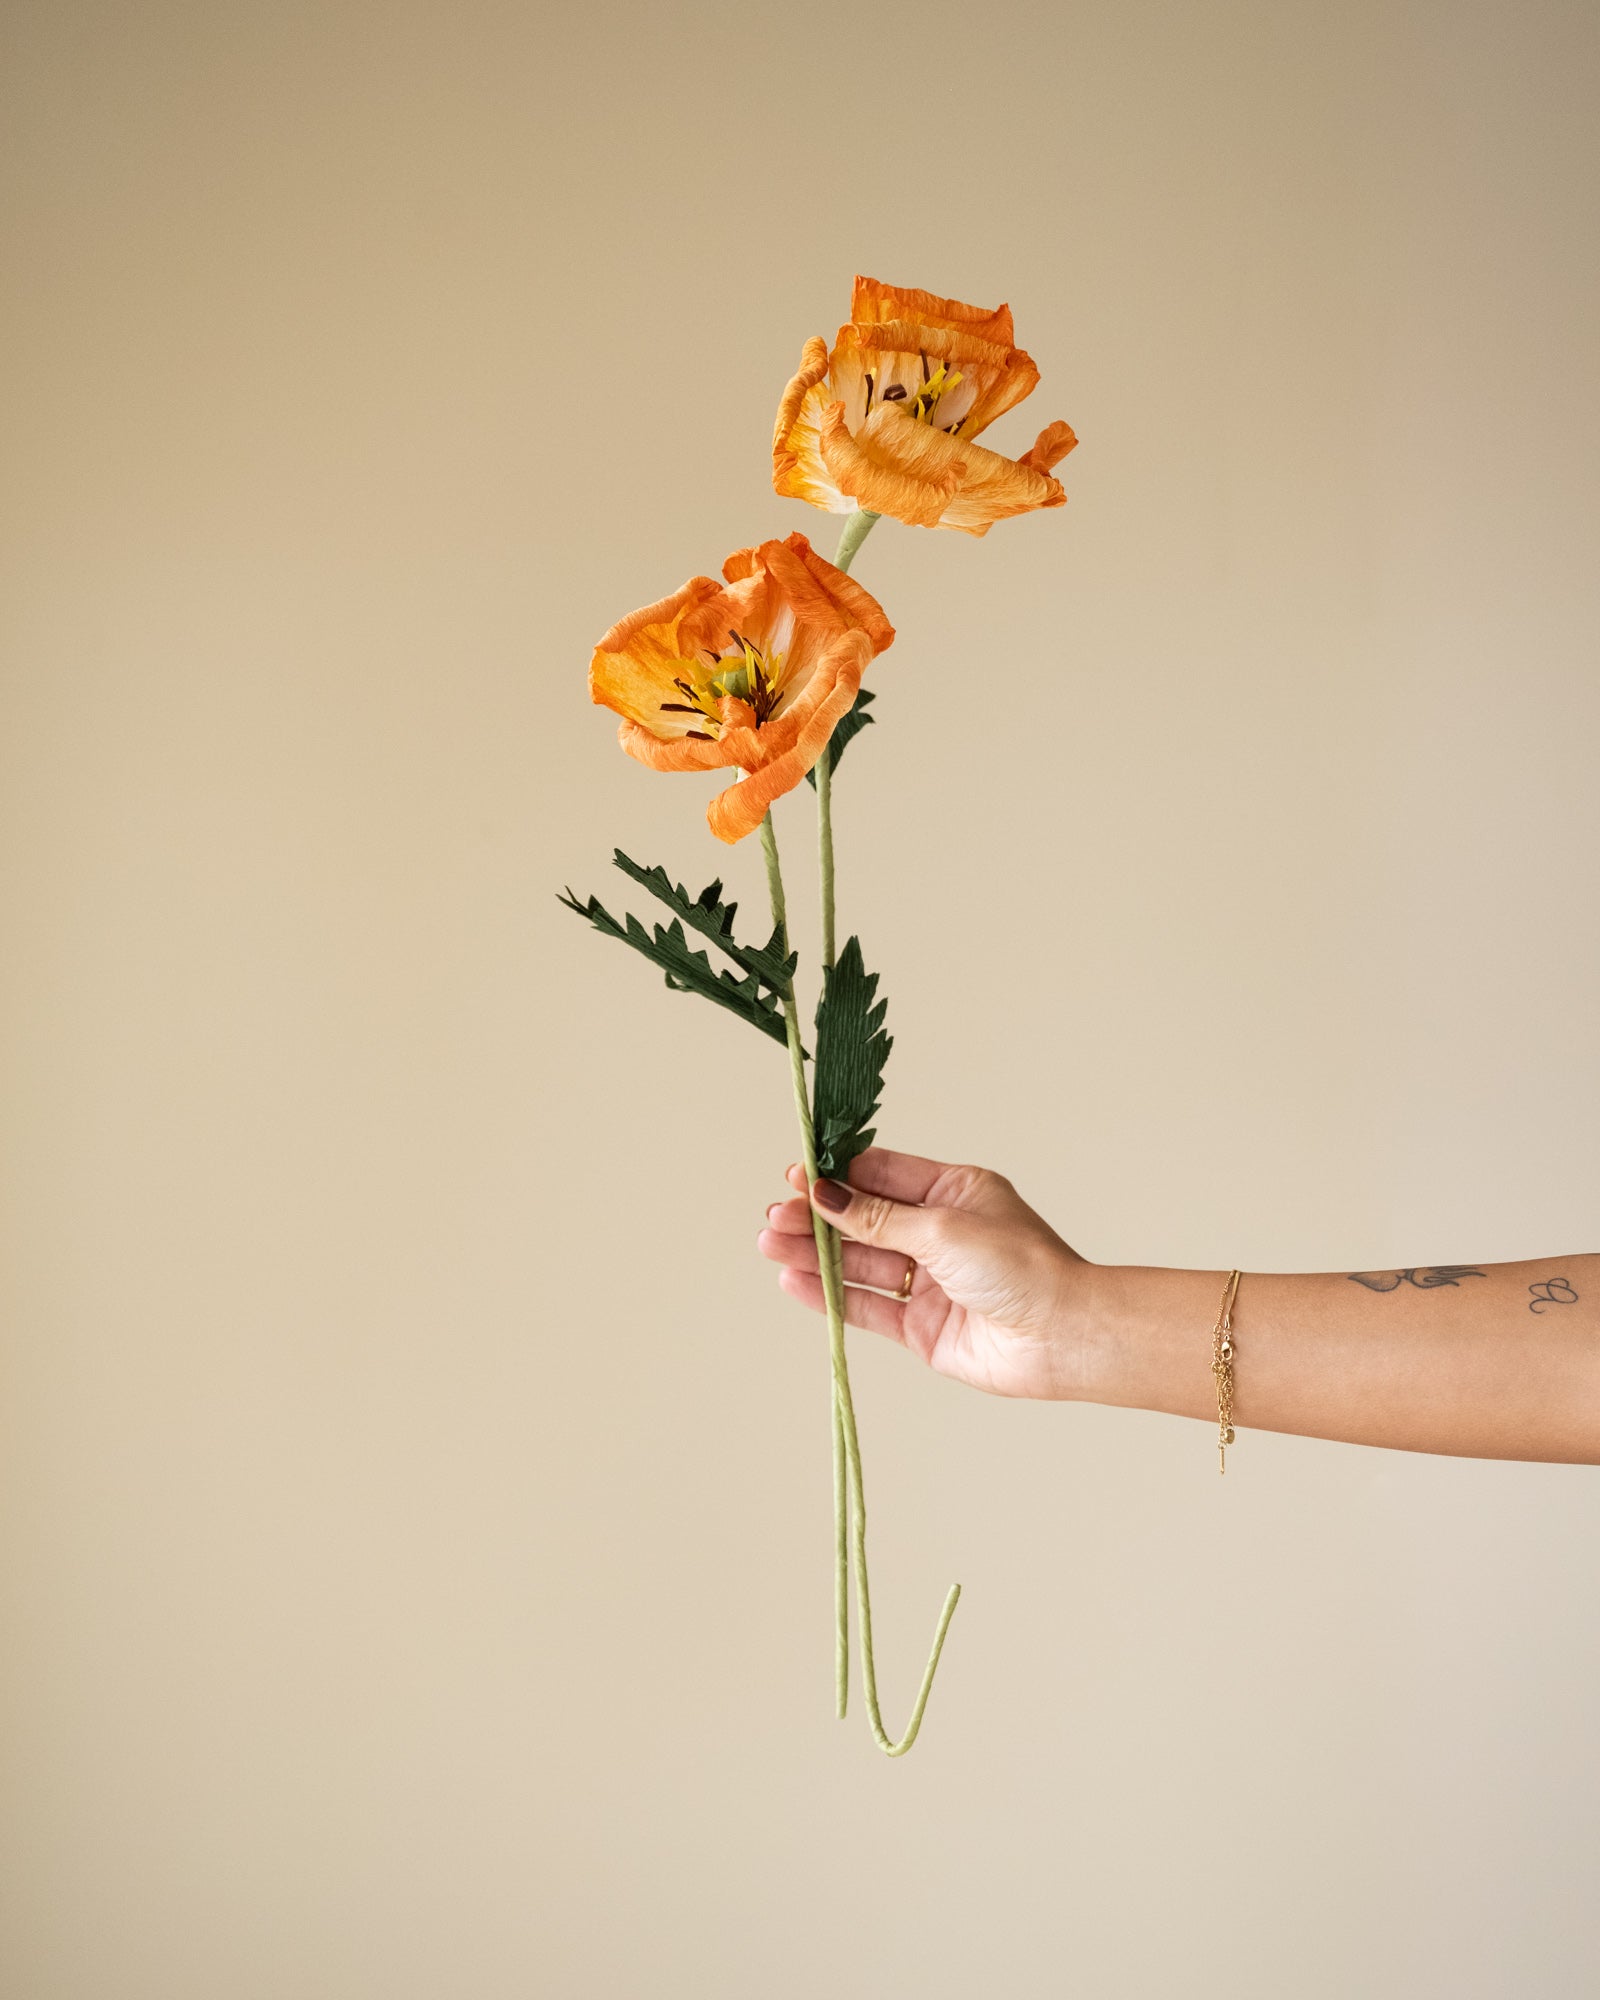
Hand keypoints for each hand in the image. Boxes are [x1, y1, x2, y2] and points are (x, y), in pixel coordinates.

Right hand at [757, 1146, 1091, 1399]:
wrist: (1061, 1337)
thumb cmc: (1021, 1267)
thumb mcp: (942, 1228)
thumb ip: (877, 1218)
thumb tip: (825, 1195)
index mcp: (953, 1192)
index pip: (880, 1176)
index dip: (836, 1176)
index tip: (795, 1176)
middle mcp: (939, 1233)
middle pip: (862, 1219)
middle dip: (816, 1217)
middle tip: (774, 1218)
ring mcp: (929, 1281)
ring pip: (858, 1262)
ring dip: (814, 1254)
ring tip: (771, 1246)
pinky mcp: (921, 1326)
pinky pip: (866, 1305)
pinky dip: (829, 1295)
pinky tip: (795, 1282)